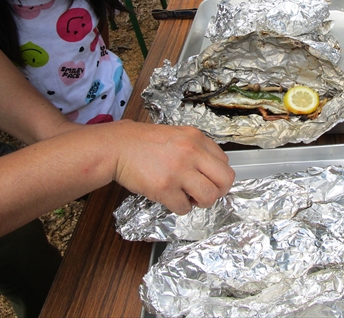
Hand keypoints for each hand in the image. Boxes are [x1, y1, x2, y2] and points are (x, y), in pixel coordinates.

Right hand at [114, 122, 234, 214]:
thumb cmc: (144, 142)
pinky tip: (171, 197)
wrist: (118, 147)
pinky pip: (184, 208)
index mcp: (196, 138)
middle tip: (206, 193)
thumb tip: (213, 171)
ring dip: (201, 202)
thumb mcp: (177, 135)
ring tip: (189, 197)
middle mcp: (191, 152)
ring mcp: (178, 171)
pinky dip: (180, 207)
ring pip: (209, 197)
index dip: (218, 175)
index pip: (225, 162)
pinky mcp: (164, 188)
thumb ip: (197, 149)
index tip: (209, 180)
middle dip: (218, 191)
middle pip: (225, 180)